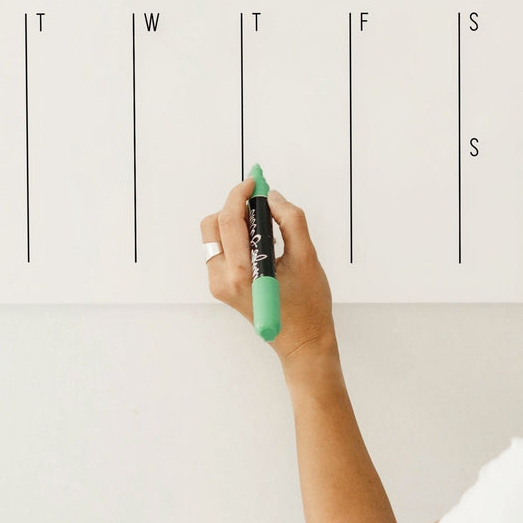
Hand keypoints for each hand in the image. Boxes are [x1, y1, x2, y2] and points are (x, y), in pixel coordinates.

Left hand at [201, 177, 336, 363]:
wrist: (302, 341)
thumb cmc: (308, 304)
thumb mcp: (307, 256)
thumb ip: (290, 220)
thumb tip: (272, 197)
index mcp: (241, 274)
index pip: (229, 220)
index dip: (241, 195)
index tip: (256, 181)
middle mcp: (222, 280)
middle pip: (213, 225)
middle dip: (234, 205)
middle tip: (259, 198)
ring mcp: (219, 285)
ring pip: (213, 236)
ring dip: (233, 221)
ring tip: (263, 223)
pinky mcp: (221, 286)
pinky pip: (220, 250)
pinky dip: (235, 236)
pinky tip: (259, 240)